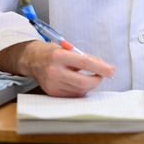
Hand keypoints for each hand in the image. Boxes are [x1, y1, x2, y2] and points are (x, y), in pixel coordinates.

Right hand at [0, 40, 114, 96]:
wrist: (32, 60)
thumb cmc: (53, 52)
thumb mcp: (69, 49)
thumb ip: (86, 57)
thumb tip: (104, 67)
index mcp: (59, 56)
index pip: (84, 63)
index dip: (100, 68)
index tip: (111, 70)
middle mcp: (54, 71)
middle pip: (83, 82)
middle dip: (97, 80)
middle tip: (103, 74)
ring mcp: (52, 84)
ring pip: (79, 90)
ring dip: (90, 85)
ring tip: (89, 76)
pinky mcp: (52, 93)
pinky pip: (73, 95)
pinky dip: (81, 89)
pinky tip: (80, 81)